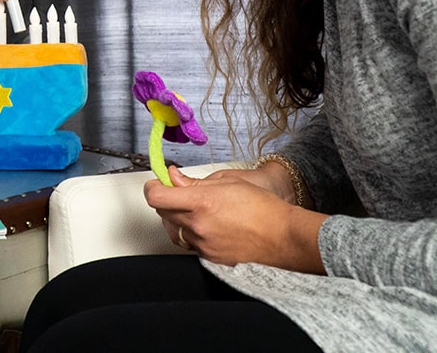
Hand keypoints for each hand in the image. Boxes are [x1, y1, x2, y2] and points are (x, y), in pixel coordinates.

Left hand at [144, 165, 325, 272]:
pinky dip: (193, 234)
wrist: (283, 236)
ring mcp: (203, 245)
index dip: (153, 188)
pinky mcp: (209, 259)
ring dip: (178, 219)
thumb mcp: (228, 182)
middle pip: (163, 213)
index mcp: (201, 203)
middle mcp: (198, 226)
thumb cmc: (263, 207)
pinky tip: (208, 226)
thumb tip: (174, 178)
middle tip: (179, 193)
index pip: (156, 197)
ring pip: (175, 230)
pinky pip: (190, 244)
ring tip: (196, 211)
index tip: (157, 183)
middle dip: (166, 201)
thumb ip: (195, 182)